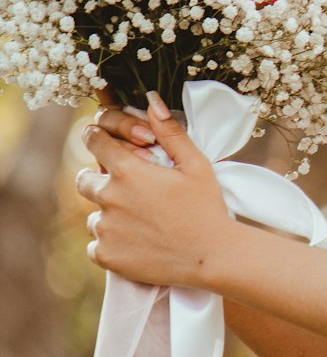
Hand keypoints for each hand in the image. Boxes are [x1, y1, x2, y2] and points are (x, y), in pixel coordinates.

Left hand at [76, 89, 234, 288]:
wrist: (212, 256)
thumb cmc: (207, 207)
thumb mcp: (196, 164)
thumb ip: (170, 131)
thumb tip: (151, 100)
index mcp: (128, 170)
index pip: (94, 140)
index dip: (98, 138)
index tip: (104, 143)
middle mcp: (109, 197)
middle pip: (84, 180)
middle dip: (99, 180)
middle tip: (125, 189)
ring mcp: (106, 229)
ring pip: (94, 216)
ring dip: (109, 215)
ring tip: (139, 221)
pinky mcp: (107, 255)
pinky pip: (96, 245)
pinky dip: (111, 243)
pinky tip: (136, 243)